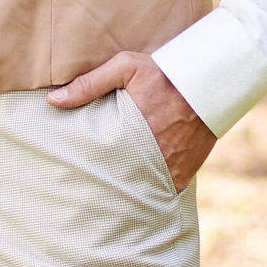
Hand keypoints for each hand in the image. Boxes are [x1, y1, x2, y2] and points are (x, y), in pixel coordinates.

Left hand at [49, 51, 217, 190]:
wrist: (213, 83)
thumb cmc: (165, 73)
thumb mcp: (126, 68)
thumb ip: (89, 84)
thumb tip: (53, 101)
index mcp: (131, 134)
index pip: (100, 164)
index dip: (86, 174)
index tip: (71, 177)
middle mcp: (151, 158)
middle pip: (119, 184)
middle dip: (104, 189)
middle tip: (85, 195)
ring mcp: (170, 170)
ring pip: (140, 192)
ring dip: (127, 192)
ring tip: (108, 199)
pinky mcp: (184, 175)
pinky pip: (162, 192)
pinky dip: (150, 193)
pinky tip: (137, 196)